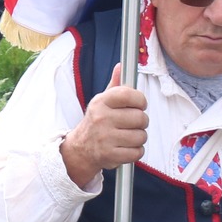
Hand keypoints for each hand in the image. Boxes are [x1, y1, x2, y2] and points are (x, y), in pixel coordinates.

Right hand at [60, 65, 149, 187]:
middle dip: (141, 122)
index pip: (129, 94)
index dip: (140, 100)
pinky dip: (135, 151)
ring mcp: (105, 138)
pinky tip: (125, 147)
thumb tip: (121, 66)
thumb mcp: (102, 102)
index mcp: (100, 102)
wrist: (80, 148)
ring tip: (127, 136)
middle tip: (131, 124)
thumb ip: (115, 85)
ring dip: (138, 138)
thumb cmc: (97, 122)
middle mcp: (102, 118)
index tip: (139, 105)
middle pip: (140, 118)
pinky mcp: (110, 155)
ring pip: (141, 136)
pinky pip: (137, 152)